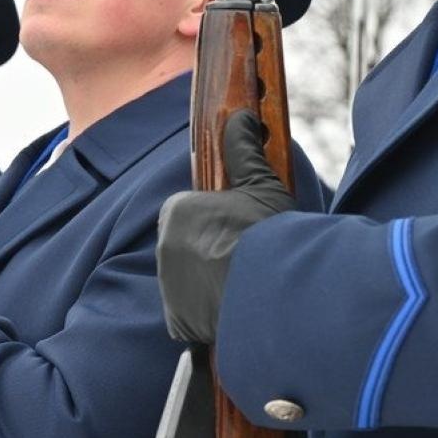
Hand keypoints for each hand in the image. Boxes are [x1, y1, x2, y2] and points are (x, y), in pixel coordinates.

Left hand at [156, 110, 296, 344]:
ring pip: (188, 279)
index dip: (216, 219)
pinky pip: (190, 314)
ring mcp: (168, 286)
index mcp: (176, 212)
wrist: (275, 291)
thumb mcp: (262, 185)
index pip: (189, 212)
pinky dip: (208, 312)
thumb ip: (244, 151)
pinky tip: (236, 308)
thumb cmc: (268, 233)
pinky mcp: (178, 321)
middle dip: (211, 251)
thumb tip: (241, 117)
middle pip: (187, 246)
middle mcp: (162, 248)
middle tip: (246, 257)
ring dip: (209, 282)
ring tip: (245, 284)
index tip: (240, 229)